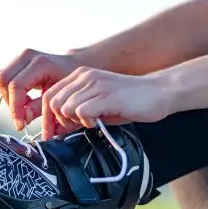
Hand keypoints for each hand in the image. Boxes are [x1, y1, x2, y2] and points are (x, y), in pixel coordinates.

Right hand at [0, 49, 81, 129]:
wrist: (72, 66)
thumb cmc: (69, 83)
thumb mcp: (58, 98)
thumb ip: (40, 108)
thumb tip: (25, 118)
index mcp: (40, 63)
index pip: (16, 85)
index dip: (15, 107)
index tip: (20, 125)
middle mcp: (27, 56)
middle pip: (3, 80)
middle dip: (10, 103)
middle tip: (22, 118)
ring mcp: (20, 57)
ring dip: (7, 98)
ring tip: (24, 107)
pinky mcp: (16, 62)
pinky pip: (2, 78)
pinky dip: (8, 92)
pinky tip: (23, 99)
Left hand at [41, 67, 171, 139]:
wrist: (160, 93)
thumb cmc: (132, 102)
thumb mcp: (99, 106)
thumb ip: (77, 114)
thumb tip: (57, 129)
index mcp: (81, 76)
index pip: (49, 94)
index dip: (47, 117)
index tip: (52, 133)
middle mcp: (85, 76)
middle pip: (53, 102)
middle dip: (59, 121)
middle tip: (76, 128)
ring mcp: (95, 84)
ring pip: (65, 107)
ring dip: (74, 121)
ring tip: (91, 122)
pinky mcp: (106, 95)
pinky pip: (80, 112)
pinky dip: (86, 122)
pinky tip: (98, 122)